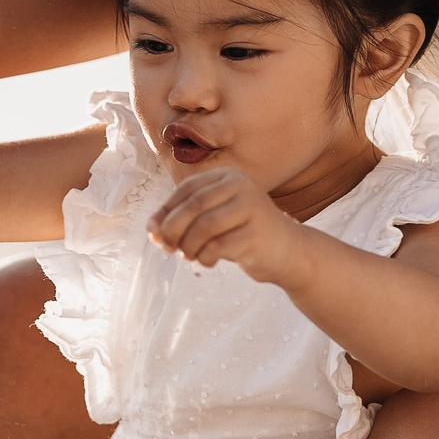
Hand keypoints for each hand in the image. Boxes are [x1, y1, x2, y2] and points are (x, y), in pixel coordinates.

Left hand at [148, 168, 308, 285]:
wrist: (287, 252)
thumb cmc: (241, 233)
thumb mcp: (211, 220)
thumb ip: (181, 220)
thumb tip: (151, 229)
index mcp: (228, 176)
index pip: (186, 189)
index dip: (166, 212)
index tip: (155, 234)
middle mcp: (241, 186)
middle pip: (193, 205)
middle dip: (172, 230)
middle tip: (167, 248)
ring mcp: (252, 208)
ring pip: (204, 226)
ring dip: (188, 247)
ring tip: (190, 256)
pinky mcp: (257, 234)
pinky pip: (218, 246)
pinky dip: (205, 257)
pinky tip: (208, 262)